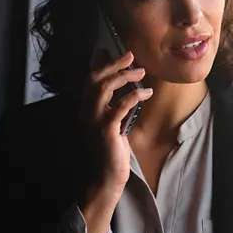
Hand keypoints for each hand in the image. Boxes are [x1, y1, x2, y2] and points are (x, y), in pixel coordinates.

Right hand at [77, 50, 152, 232]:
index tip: (114, 53)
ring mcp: (94, 121)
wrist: (105, 180)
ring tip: (141, 71)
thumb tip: (122, 93)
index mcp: (85, 111)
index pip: (89, 81)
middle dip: (113, 64)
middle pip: (95, 79)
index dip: (101, 64)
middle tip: (131, 55)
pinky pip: (121, 105)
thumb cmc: (110, 155)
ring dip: (123, 76)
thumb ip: (114, 109)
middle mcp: (86, 113)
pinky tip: (147, 93)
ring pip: (104, 88)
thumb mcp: (111, 128)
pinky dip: (135, 95)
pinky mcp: (107, 130)